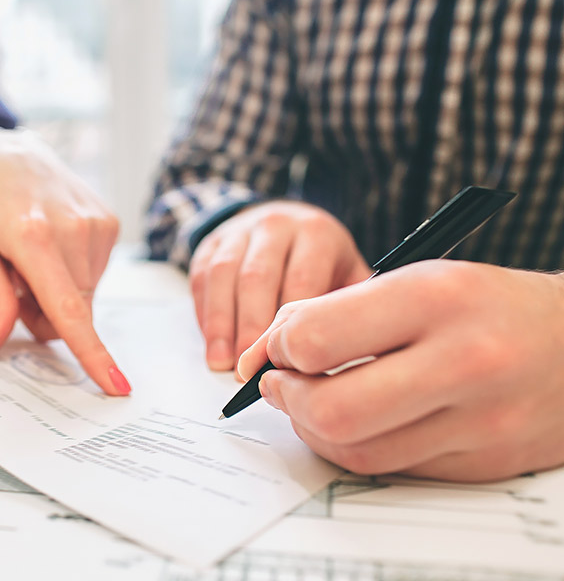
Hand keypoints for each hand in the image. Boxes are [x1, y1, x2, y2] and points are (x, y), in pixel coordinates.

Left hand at [0, 128, 127, 395]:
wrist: (16, 157)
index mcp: (34, 238)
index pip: (68, 309)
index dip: (92, 352)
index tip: (115, 384)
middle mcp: (72, 230)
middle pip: (74, 310)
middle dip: (48, 317)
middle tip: (21, 293)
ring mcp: (97, 225)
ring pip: (86, 294)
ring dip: (63, 293)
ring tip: (38, 261)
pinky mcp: (111, 222)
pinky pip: (96, 273)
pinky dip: (76, 273)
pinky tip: (59, 248)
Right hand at [189, 201, 370, 373]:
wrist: (285, 221)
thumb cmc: (321, 261)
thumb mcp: (348, 273)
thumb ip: (352, 306)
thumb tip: (352, 353)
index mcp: (316, 233)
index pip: (302, 280)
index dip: (289, 325)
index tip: (284, 362)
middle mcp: (276, 225)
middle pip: (258, 278)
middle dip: (250, 328)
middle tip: (247, 369)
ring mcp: (240, 231)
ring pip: (224, 276)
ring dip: (221, 324)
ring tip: (221, 362)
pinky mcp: (212, 242)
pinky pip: (203, 277)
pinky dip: (204, 313)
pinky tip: (211, 343)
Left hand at [237, 260, 563, 481]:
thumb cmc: (486, 304)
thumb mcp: (414, 279)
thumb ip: (335, 310)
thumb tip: (264, 350)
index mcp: (437, 299)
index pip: (318, 338)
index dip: (279, 348)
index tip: (275, 349)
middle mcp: (464, 362)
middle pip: (332, 410)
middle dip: (287, 398)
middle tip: (280, 384)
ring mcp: (480, 423)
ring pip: (356, 451)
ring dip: (313, 429)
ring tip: (312, 401)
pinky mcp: (483, 464)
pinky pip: (392, 469)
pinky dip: (357, 448)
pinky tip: (357, 422)